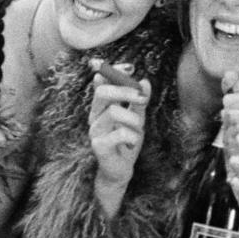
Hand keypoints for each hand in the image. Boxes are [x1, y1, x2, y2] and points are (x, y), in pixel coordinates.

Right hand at [88, 70, 150, 190]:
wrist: (121, 170)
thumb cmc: (126, 142)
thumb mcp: (137, 118)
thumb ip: (139, 102)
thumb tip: (144, 81)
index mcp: (101, 107)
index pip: (101, 81)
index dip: (113, 71)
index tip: (130, 67)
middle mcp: (95, 116)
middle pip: (103, 92)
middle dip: (125, 91)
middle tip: (142, 98)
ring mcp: (94, 131)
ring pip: (114, 112)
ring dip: (133, 119)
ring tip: (138, 130)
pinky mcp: (98, 146)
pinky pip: (119, 133)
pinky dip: (132, 136)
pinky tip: (132, 143)